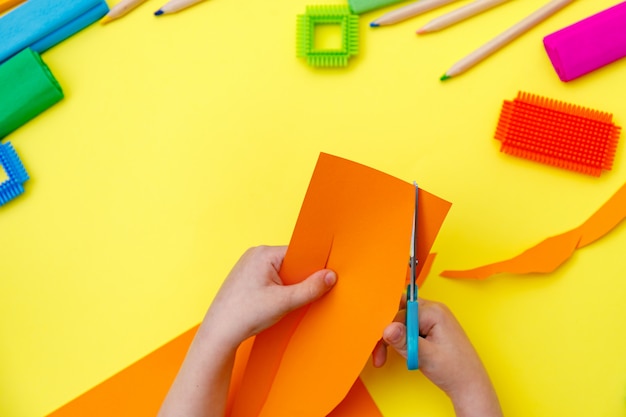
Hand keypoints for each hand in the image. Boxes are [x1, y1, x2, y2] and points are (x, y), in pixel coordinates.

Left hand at [200, 245, 336, 349]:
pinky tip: (272, 306)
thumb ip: (310, 288)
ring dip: (287, 288)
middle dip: (298, 280)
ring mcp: (249, 267)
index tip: (320, 280)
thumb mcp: (284, 302)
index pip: (298, 253)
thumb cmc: (245, 314)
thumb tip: (331, 276)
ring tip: (279, 304)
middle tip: (295, 298)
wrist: (218, 333)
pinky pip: (271, 280)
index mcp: (263, 253)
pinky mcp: (246, 279)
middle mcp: (255, 255)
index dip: (310, 267)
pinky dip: (277, 292)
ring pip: (282, 273)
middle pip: (291, 263)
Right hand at [372, 298, 501, 416]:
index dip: (387, 329)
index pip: (399, 312)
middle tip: (379, 353)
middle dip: (386, 334)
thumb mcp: (425, 356)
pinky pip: (408, 328)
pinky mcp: (430, 327)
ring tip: (385, 357)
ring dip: (392, 339)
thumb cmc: (454, 370)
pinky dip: (400, 340)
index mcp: (433, 311)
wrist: (469, 385)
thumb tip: (388, 328)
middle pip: (398, 314)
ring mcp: (432, 318)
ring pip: (401, 322)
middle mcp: (433, 310)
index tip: (379, 345)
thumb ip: (404, 341)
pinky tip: (398, 352)